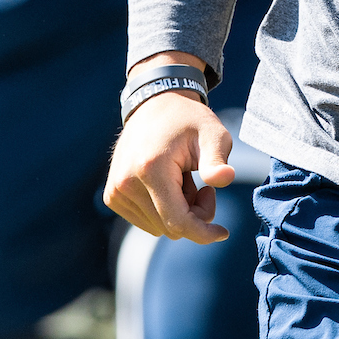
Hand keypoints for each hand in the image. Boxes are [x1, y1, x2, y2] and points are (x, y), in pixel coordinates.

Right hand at [104, 74, 234, 243]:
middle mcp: (126, 183)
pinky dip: (163, 210)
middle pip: (169, 228)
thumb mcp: (212, 133)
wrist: (155, 105)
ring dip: (178, 212)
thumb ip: (218, 159)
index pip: (177, 222)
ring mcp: (115, 191)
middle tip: (204, 186)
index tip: (224, 232)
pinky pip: (146, 222)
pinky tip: (168, 184)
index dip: (203, 232)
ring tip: (183, 180)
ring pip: (158, 228)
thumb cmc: (189, 121)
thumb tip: (226, 177)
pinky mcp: (112, 196)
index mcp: (151, 169)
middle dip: (194, 215)